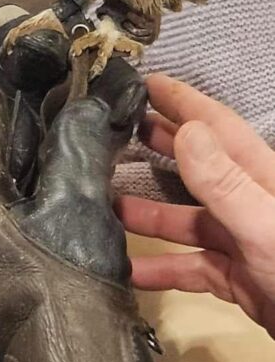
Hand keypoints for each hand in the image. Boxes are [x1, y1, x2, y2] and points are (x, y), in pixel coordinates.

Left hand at [0, 40, 146, 360]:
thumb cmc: (68, 283)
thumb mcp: (75, 206)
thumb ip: (76, 148)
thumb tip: (88, 102)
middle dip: (14, 118)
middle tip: (34, 74)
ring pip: (10, 182)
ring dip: (34, 146)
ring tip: (55, 103)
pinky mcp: (17, 264)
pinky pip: (26, 206)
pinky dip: (44, 178)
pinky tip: (67, 156)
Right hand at [116, 74, 274, 338]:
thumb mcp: (265, 226)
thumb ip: (225, 182)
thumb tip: (184, 130)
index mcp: (261, 177)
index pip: (216, 126)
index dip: (182, 100)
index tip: (143, 81)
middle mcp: (250, 202)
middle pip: (199, 164)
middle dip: (160, 144)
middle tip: (114, 131)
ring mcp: (245, 242)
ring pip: (188, 219)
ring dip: (147, 212)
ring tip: (103, 205)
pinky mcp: (239, 280)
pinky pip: (192, 268)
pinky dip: (161, 269)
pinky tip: (129, 272)